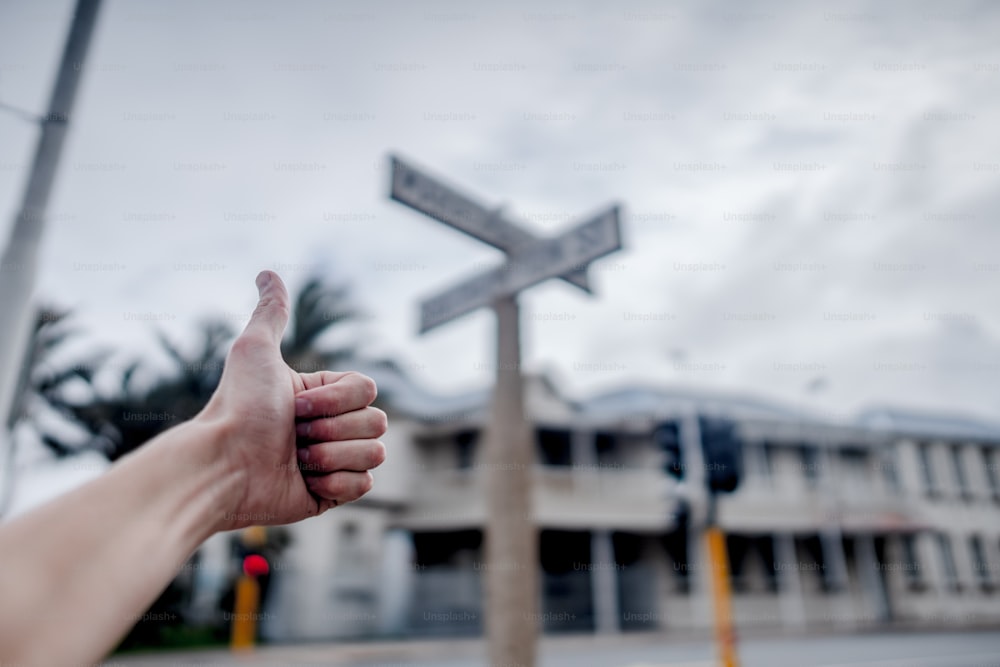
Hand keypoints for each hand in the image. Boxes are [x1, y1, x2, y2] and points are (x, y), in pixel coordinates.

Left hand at [199, 270, 385, 530]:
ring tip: (295, 460)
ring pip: (374, 454)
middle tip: (293, 435)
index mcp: (321, 395)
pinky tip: (303, 481)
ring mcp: (334, 461)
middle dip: (332, 430)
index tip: (295, 405)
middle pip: (377, 422)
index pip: (368, 390)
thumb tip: (268, 272)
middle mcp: (330, 426)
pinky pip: (364, 485)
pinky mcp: (332, 495)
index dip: (336, 400)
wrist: (223, 466)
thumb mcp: (254, 350)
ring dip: (331, 456)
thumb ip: (271, 313)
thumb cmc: (237, 408)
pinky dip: (334, 483)